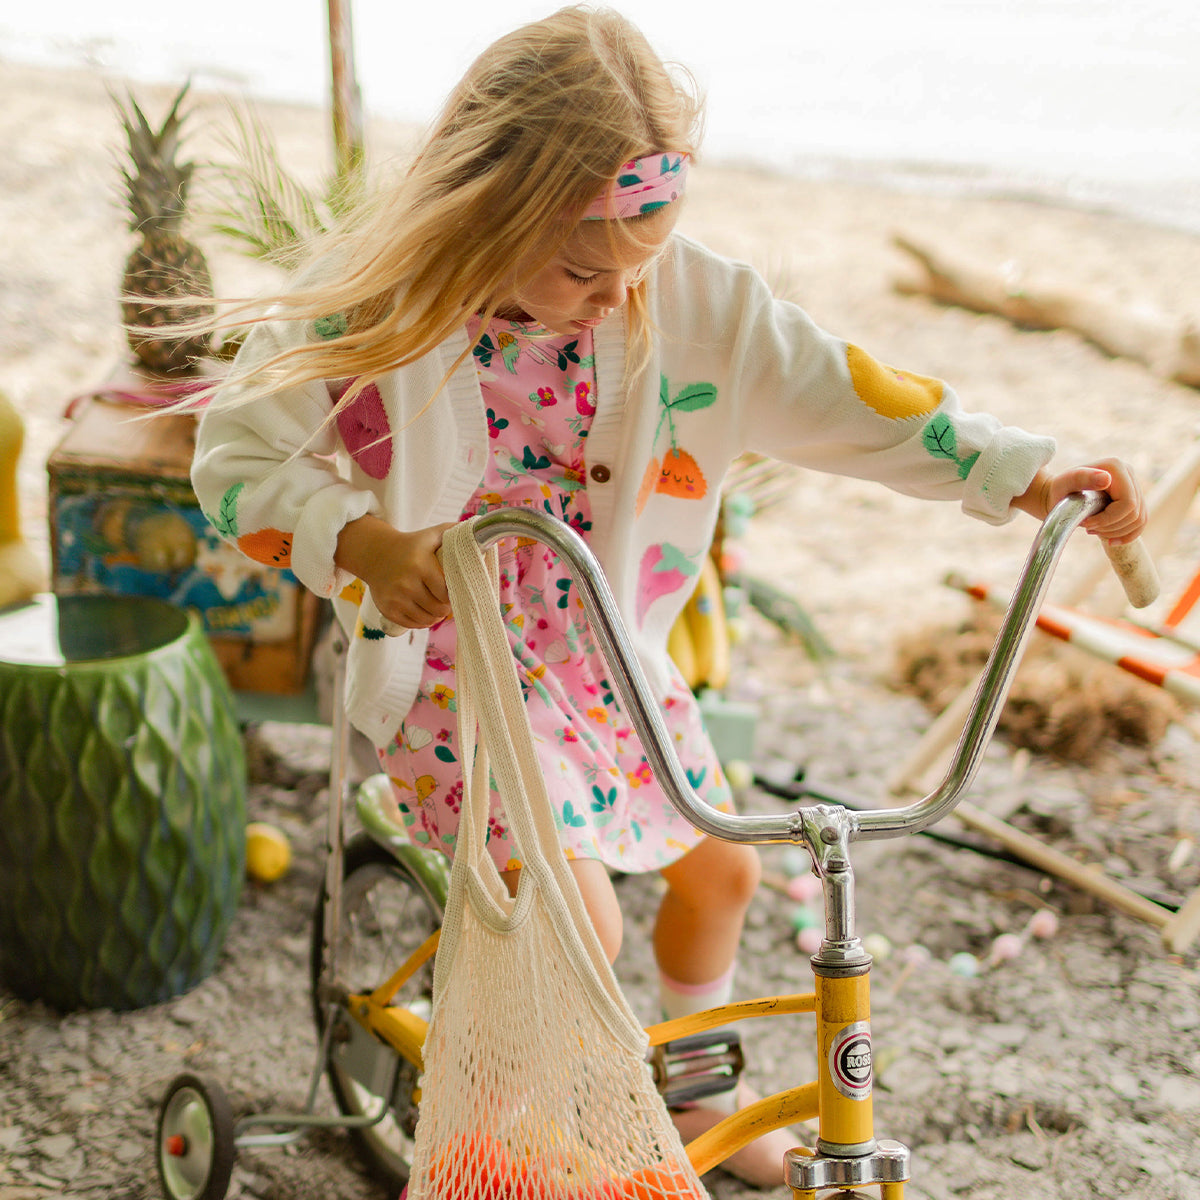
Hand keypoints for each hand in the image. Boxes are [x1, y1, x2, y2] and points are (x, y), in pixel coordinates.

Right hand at [336, 516, 453, 627]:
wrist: (374, 554)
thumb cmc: (410, 545)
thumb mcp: (430, 535)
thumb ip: (453, 531)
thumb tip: (478, 533)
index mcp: (420, 566)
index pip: (445, 593)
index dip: (453, 595)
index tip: (455, 592)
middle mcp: (406, 583)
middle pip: (437, 608)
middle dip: (446, 607)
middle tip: (447, 602)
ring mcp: (396, 598)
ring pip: (426, 619)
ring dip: (435, 616)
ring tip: (438, 609)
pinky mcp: (387, 609)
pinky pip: (412, 624)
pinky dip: (422, 622)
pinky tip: (425, 614)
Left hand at [1017, 457, 1146, 543]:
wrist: (1059, 493)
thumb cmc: (1060, 489)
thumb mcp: (1065, 482)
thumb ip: (1082, 478)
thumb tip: (1106, 479)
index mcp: (1116, 467)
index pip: (1128, 504)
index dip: (1109, 519)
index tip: (1086, 523)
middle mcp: (1129, 474)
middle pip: (1135, 513)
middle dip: (1111, 527)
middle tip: (1088, 527)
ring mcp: (1134, 486)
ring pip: (1139, 520)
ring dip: (1117, 532)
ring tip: (1094, 530)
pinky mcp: (1135, 499)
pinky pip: (1141, 522)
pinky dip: (1128, 535)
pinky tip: (1111, 540)